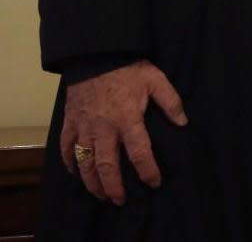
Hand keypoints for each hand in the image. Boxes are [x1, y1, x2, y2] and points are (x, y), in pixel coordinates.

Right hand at [60, 60, 187, 205]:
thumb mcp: (156, 79)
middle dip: (113, 186)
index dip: (148, 170)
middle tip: (119, 200)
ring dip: (91, 182)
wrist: (97, 54)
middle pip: (107, 166)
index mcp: (128, 119)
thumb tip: (183, 122)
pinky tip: (75, 172)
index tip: (154, 182)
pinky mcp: (70, 122)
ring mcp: (84, 126)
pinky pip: (65, 147)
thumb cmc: (129, 68)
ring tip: (100, 194)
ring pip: (85, 162)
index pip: (139, 153)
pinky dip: (69, 162)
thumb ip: (171, 101)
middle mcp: (104, 128)